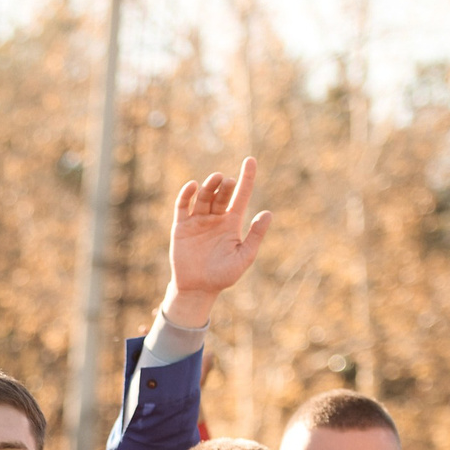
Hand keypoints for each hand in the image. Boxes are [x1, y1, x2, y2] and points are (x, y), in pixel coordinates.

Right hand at [160, 157, 270, 330]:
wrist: (198, 289)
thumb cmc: (223, 276)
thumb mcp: (244, 256)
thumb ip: (255, 235)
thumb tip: (267, 213)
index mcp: (232, 222)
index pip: (241, 195)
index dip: (247, 177)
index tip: (250, 160)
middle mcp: (215, 217)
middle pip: (221, 194)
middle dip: (225, 185)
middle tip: (228, 182)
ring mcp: (198, 220)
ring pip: (204, 197)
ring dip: (209, 186)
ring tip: (215, 179)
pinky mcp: (181, 227)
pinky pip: (183, 206)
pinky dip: (187, 195)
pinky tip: (193, 186)